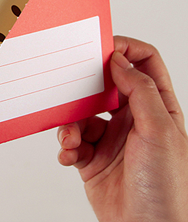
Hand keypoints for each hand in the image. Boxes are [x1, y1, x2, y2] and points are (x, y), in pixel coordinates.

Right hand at [57, 36, 187, 221]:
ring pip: (81, 115)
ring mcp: (112, 139)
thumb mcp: (159, 131)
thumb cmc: (167, 187)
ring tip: (72, 140)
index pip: (143, 63)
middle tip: (70, 84)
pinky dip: (66, 147)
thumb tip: (119, 60)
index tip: (101, 46)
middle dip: (84, 87)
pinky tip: (70, 156)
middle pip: (104, 86)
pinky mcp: (93, 159)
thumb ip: (139, 91)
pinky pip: (71, 142)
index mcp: (157, 107)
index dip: (124, 49)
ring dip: (70, 125)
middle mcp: (133, 119)